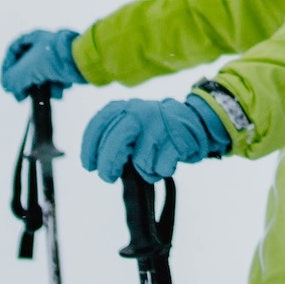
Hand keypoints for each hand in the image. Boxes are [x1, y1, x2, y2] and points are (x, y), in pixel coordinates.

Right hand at [1, 30, 84, 99]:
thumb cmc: (48, 61)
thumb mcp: (20, 73)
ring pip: (43, 75)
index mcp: (34, 38)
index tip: (6, 82)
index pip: (13, 51)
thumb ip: (9, 81)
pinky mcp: (70, 66)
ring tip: (45, 92)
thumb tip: (10, 87)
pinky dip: (56, 86)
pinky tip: (58, 90)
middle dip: (26, 83)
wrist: (81, 61)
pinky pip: (58, 78)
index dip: (7, 67)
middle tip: (23, 96)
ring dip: (42, 88)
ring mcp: (59, 55)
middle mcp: (47, 44)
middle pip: (28, 66)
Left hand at [81, 96, 229, 182]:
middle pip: (116, 142)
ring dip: (144, 169)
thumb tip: (99, 164)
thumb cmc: (155, 131)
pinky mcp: (177, 138)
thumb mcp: (133, 125)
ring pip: (140, 160)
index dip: (89, 147)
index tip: (89, 166)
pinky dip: (162, 171)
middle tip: (108, 177)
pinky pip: (160, 167)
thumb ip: (115, 137)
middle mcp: (141, 111)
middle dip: (108, 165)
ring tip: (154, 160)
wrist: (195, 122)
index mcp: (126, 106)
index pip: (100, 123)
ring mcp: (160, 124)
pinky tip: (167, 161)